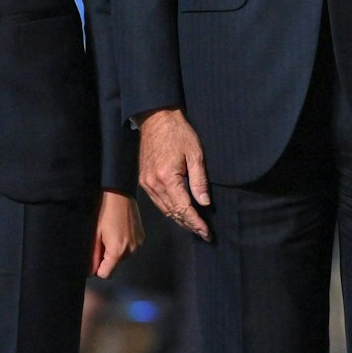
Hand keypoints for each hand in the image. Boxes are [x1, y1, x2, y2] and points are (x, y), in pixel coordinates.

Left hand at [90, 190, 144, 277]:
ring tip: (110, 233)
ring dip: (115, 250)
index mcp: (118, 251)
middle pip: (114, 265)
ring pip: (122, 256)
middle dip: (106, 257)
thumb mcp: (95, 234)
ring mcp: (138, 244)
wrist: (120, 192)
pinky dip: (123, 243)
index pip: (106, 274)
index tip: (94, 257)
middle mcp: (131, 250)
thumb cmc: (104, 211)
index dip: (98, 268)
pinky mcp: (141, 237)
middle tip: (101, 239)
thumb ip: (93, 255)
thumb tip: (90, 271)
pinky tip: (119, 230)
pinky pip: (129, 248)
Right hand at [137, 109, 210, 240]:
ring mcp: (146, 183)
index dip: (196, 223)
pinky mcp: (144, 180)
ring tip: (194, 227)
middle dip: (189, 225)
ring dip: (179, 220)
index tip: (207, 233)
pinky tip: (179, 213)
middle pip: (173, 213)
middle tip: (204, 234)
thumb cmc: (178, 132)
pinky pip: (158, 202)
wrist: (156, 118)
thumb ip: (199, 180)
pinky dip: (170, 210)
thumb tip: (205, 203)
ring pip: (164, 210)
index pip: (183, 208)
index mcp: (167, 178)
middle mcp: (153, 184)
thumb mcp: (195, 153)